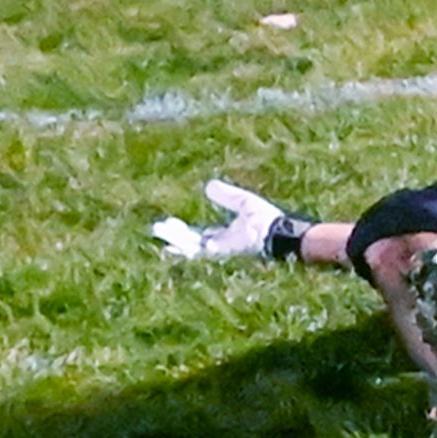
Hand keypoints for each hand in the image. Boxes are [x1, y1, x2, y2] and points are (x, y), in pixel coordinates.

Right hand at [150, 178, 290, 261]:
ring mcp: (223, 250)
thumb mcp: (242, 202)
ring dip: (178, 242)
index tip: (166, 224)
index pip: (198, 235)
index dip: (182, 231)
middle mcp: (221, 244)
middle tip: (155, 229)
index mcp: (224, 235)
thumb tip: (207, 185)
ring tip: (161, 236)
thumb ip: (226, 195)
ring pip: (194, 249)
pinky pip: (206, 251)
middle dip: (174, 237)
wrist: (281, 232)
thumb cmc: (267, 219)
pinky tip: (181, 245)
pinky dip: (194, 248)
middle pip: (191, 243)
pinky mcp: (226, 252)